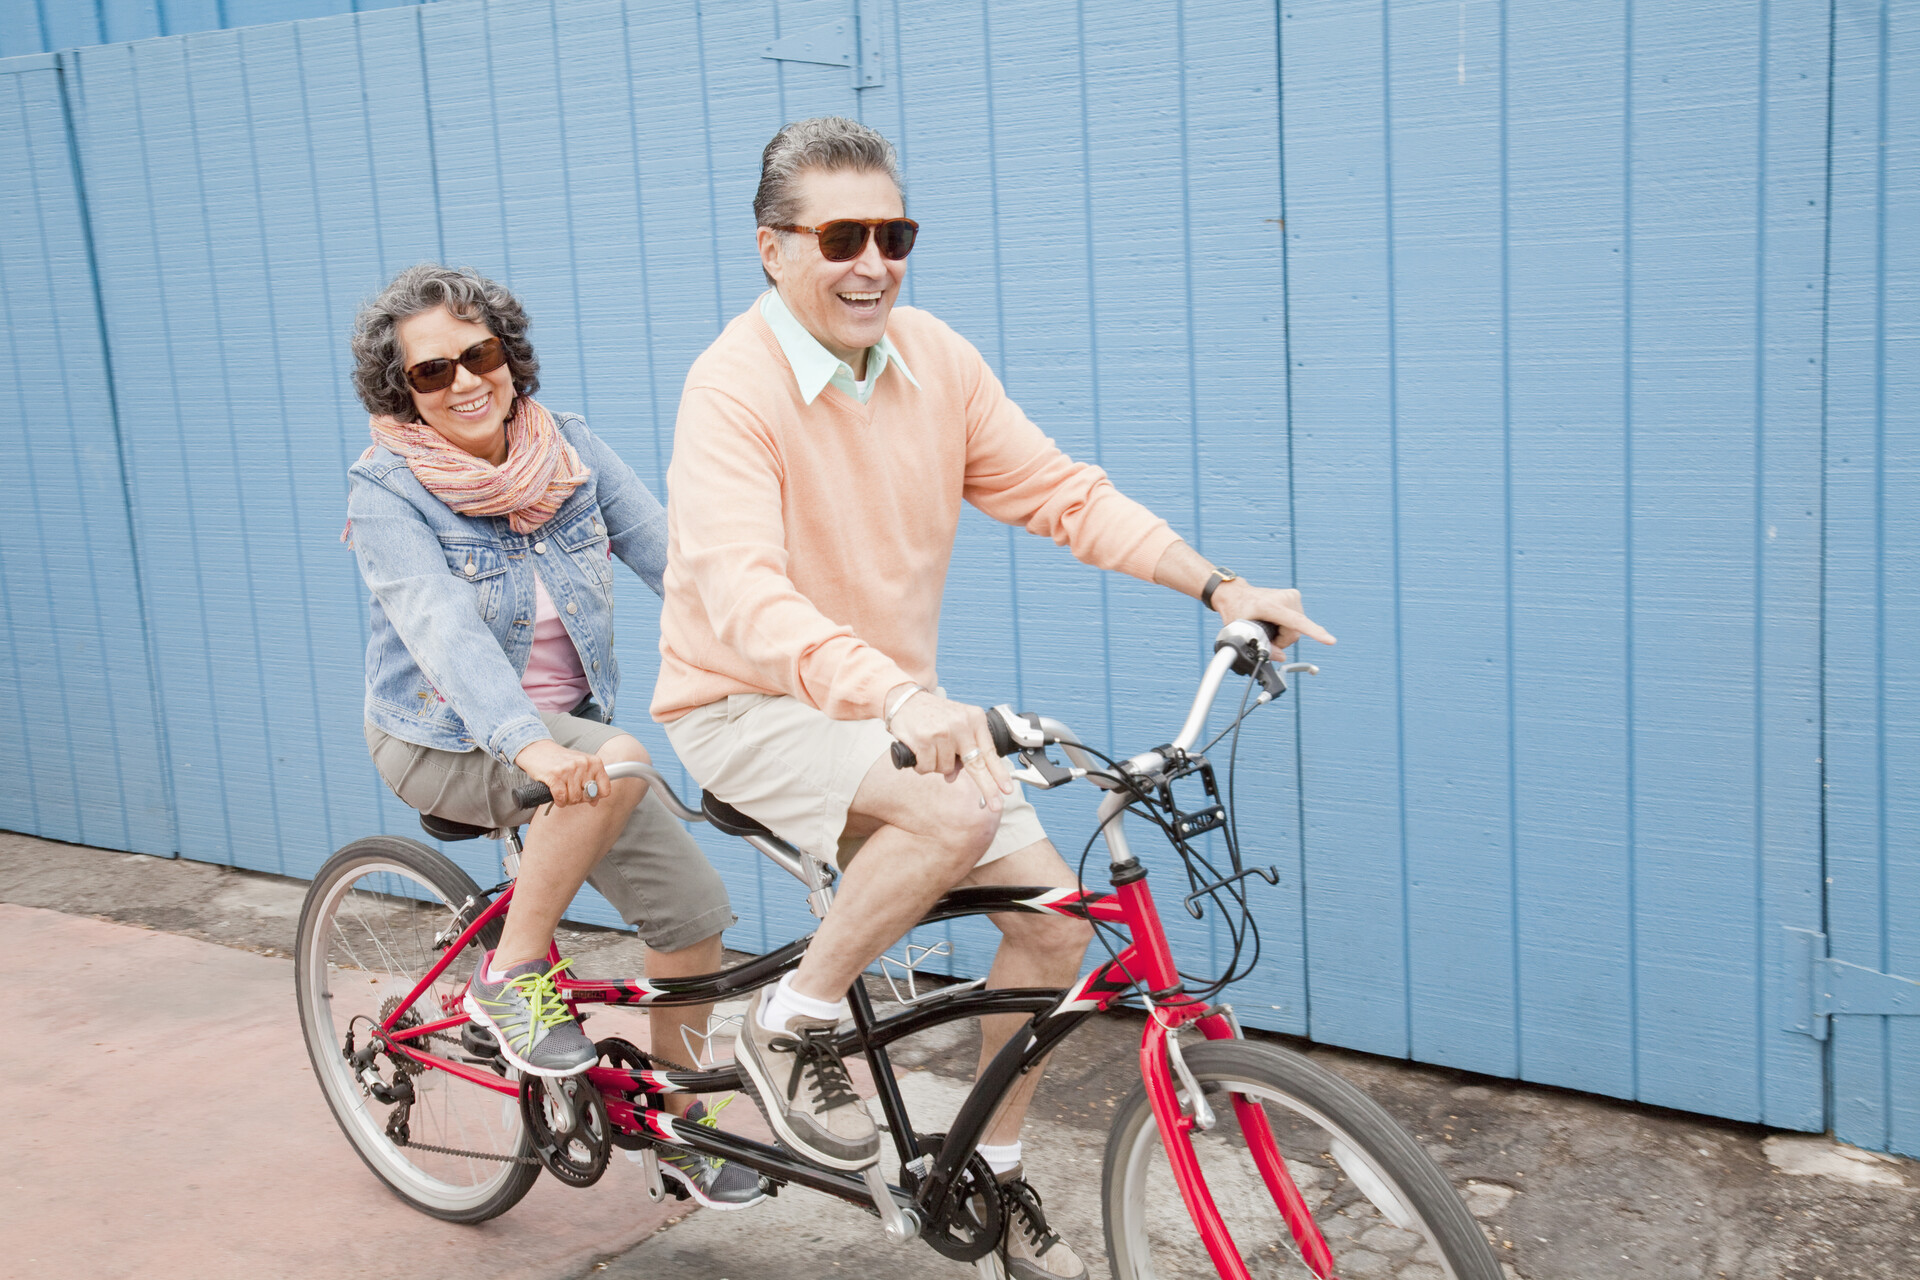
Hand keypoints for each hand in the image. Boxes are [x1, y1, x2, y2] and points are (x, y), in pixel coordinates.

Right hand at [513, 738, 611, 807]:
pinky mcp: (555, 776)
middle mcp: (583, 764)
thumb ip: (591, 782)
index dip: (595, 796)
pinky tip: (556, 796)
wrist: (537, 749)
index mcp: (594, 762)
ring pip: (574, 798)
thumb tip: (595, 802)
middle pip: (588, 796)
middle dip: (578, 799)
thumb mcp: (580, 766)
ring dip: (567, 800)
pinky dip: (559, 801)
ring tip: (562, 791)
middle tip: (570, 792)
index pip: (605, 789)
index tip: (587, 795)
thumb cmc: (560, 760)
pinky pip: (561, 797)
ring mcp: (569, 769)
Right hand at [888, 689, 1013, 810]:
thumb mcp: (955, 726)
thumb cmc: (933, 715)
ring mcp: (943, 733)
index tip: (1007, 789)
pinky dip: (922, 765)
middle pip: (976, 765)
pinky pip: (927, 767)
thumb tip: (952, 777)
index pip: (990, 751)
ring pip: (945, 769)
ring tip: (930, 747)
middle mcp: (961, 725)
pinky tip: (919, 751)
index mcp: (974, 719)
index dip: (999, 773)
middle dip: (987, 787)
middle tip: (996, 804)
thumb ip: (960, 751)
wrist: (905, 699)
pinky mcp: (924, 740)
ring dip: (936, 765)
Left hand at [1210, 580, 1336, 650]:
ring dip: (1284, 634)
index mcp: (1271, 606)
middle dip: (1282, 641)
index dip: (1314, 633)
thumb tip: (1281, 657)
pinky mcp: (1295, 597)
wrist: (1236, 594)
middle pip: (1295, 633)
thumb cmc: (1237, 610)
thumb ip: (1262, 646)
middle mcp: (1286, 598)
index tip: (1330, 641)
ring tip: (1267, 625)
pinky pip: (1297, 621)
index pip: (1296, 622)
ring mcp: (1293, 596)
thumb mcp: (1242, 632)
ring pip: (1298, 628)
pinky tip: (1274, 620)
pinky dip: (1287, 626)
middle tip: (1265, 636)